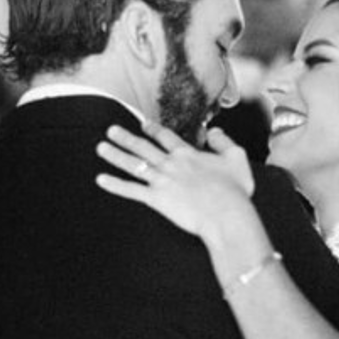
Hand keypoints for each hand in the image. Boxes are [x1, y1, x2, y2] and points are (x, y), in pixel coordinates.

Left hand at [96, 123, 254, 241]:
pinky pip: (131, 190)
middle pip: (143, 147)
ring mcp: (161, 181)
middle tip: (110, 130)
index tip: (143, 124)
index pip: (166, 137)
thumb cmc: (235, 190)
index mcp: (188, 154)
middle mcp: (171, 164)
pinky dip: (115, 185)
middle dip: (125, 137)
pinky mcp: (156, 199)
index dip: (153, 129)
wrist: (226, 214)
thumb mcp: (237, 158)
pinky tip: (100, 179)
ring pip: (133, 164)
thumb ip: (224, 141)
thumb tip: (214, 130)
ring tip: (101, 147)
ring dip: (115, 155)